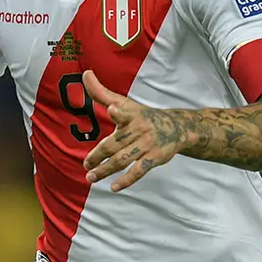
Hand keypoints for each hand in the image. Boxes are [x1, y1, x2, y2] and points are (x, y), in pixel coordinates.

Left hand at [81, 70, 192, 191]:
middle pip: (115, 145)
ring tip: (91, 177)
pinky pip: (138, 171)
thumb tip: (85, 73)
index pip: (123, 112)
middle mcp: (138, 129)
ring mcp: (147, 145)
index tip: (113, 109)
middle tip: (86, 166)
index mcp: (130, 115)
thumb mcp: (124, 103)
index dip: (118, 112)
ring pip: (123, 160)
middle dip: (98, 156)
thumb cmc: (142, 116)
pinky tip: (114, 187)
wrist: (176, 127)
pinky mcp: (154, 158)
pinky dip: (126, 180)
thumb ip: (101, 92)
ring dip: (106, 170)